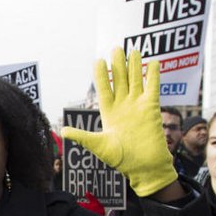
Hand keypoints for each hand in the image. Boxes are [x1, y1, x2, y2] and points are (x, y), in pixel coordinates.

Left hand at [61, 49, 176, 197]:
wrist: (143, 167)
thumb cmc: (121, 159)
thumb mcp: (99, 145)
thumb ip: (83, 136)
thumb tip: (63, 131)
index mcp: (109, 113)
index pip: (104, 89)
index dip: (101, 76)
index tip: (98, 61)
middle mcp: (123, 106)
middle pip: (120, 80)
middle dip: (118, 65)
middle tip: (115, 48)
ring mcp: (138, 106)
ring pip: (136, 80)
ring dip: (134, 66)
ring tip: (133, 50)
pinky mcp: (152, 108)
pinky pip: (152, 88)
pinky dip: (153, 75)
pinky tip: (153, 62)